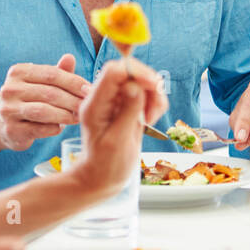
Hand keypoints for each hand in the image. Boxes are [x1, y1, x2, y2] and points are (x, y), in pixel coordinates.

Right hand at [0, 54, 90, 150]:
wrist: (2, 123)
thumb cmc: (29, 99)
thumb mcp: (41, 82)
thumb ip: (57, 72)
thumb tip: (70, 57)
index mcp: (18, 72)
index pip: (52, 74)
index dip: (74, 82)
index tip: (90, 90)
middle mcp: (10, 89)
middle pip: (50, 93)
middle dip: (73, 100)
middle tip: (87, 106)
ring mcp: (8, 110)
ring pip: (43, 111)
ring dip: (65, 115)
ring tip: (78, 117)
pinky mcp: (11, 130)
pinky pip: (39, 129)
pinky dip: (54, 128)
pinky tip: (60, 127)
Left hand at [70, 57, 167, 198]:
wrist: (102, 178)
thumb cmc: (106, 165)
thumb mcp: (117, 141)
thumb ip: (127, 112)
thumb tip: (135, 86)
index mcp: (95, 104)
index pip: (114, 72)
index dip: (136, 73)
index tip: (153, 87)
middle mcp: (104, 99)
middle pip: (130, 72)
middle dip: (148, 85)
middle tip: (154, 108)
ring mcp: (116, 102)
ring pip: (141, 81)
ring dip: (154, 96)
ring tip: (151, 118)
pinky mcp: (127, 107)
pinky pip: (146, 94)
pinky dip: (154, 103)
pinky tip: (150, 119)